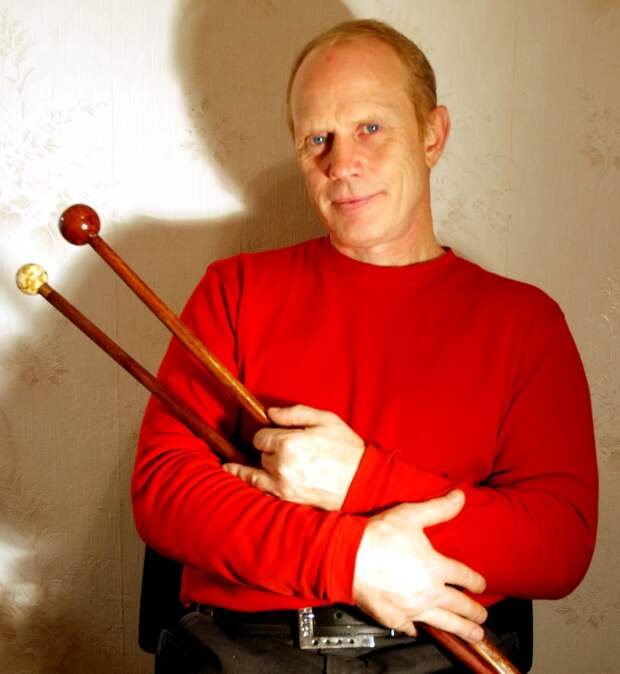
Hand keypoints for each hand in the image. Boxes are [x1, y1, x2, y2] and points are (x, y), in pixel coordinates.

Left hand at [222, 404, 363, 509]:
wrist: (363, 481)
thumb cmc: (346, 448)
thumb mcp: (325, 420)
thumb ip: (295, 413)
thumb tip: (271, 413)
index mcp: (289, 443)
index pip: (262, 436)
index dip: (269, 434)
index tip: (278, 435)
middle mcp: (281, 465)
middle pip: (261, 453)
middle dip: (270, 449)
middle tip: (289, 449)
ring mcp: (282, 485)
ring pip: (259, 470)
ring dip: (261, 464)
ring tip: (244, 462)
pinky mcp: (287, 499)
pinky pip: (259, 488)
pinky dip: (246, 479)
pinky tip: (232, 472)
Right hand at [353, 490, 487, 642]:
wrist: (348, 558)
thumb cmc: (378, 536)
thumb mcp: (411, 515)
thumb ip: (439, 508)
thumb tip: (460, 496)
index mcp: (436, 568)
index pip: (465, 577)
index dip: (476, 582)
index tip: (481, 586)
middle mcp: (429, 592)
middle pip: (460, 606)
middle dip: (475, 612)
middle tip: (482, 617)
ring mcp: (413, 608)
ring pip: (445, 624)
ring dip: (462, 630)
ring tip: (473, 635)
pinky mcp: (395, 619)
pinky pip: (413, 629)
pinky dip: (420, 630)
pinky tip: (423, 630)